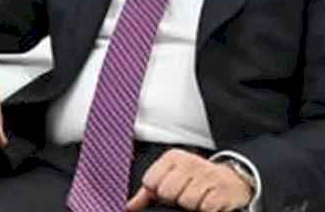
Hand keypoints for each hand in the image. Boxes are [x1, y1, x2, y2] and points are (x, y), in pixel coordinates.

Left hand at [126, 150, 253, 211]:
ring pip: (186, 201)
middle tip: (184, 195)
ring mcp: (207, 176)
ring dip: (192, 205)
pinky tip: (209, 201)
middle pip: (167, 192)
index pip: (150, 181)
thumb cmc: (197, 179)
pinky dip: (206, 209)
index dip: (157, 192)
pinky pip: (205, 208)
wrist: (233, 179)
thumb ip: (147, 193)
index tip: (168, 191)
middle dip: (174, 200)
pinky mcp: (222, 190)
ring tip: (198, 198)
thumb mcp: (171, 178)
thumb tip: (130, 206)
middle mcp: (189, 163)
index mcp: (172, 158)